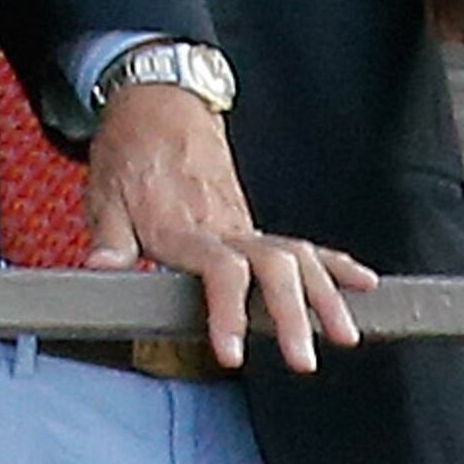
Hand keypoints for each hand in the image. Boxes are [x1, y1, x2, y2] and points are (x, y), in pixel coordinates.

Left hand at [82, 79, 372, 373]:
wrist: (156, 104)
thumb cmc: (128, 153)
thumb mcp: (104, 195)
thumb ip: (110, 241)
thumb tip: (99, 272)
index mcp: (184, 227)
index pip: (218, 270)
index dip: (228, 311)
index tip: (233, 352)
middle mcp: (223, 226)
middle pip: (272, 267)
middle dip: (292, 315)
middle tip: (303, 359)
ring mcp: (244, 222)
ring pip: (298, 257)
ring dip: (326, 296)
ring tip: (345, 333)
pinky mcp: (255, 221)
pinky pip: (303, 242)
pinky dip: (336, 263)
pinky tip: (363, 285)